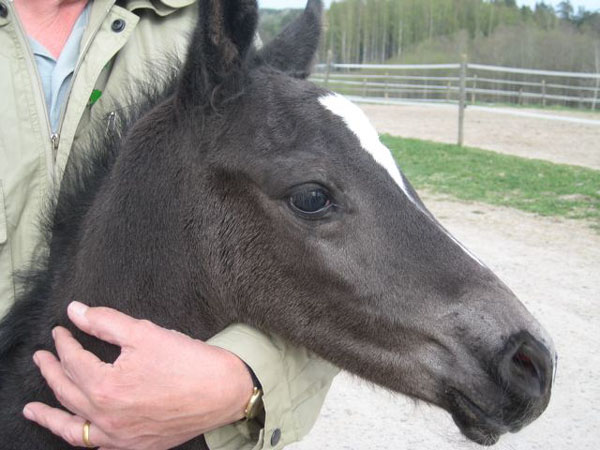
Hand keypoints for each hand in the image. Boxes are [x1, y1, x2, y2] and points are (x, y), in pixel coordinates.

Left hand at [23, 302, 253, 449]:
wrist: (224, 392)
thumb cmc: (189, 362)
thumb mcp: (145, 333)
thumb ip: (106, 322)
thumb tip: (77, 312)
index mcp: (107, 387)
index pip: (74, 361)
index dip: (65, 342)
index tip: (62, 331)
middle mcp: (107, 417)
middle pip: (68, 391)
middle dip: (52, 371)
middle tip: (43, 357)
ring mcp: (120, 437)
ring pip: (73, 428)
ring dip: (50, 416)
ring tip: (32, 409)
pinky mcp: (135, 446)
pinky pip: (96, 446)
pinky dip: (80, 438)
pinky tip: (76, 431)